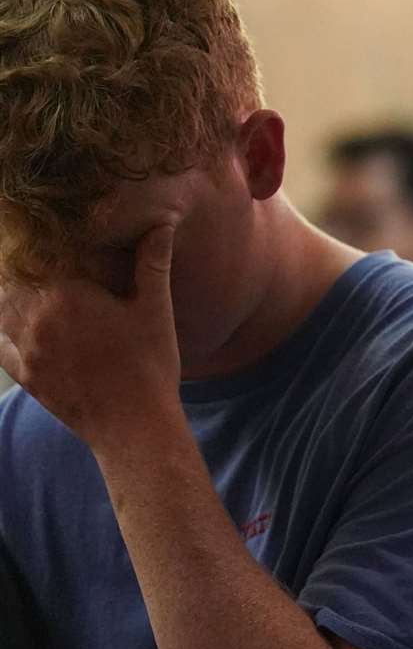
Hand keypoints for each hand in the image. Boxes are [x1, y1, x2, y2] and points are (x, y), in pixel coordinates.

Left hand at [0, 224, 183, 449]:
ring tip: (26, 288)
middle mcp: (37, 318)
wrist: (133, 423)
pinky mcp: (24, 374)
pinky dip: (1, 332)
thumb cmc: (149, 364)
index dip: (40, 244)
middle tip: (37, 261)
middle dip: (24, 269)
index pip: (38, 256)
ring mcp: (26, 349)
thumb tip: (161, 225)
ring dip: (10, 296)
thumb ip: (151, 264)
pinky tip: (12, 325)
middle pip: (13, 280)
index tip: (47, 234)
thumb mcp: (155, 310)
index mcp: (67, 295)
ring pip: (1, 309)